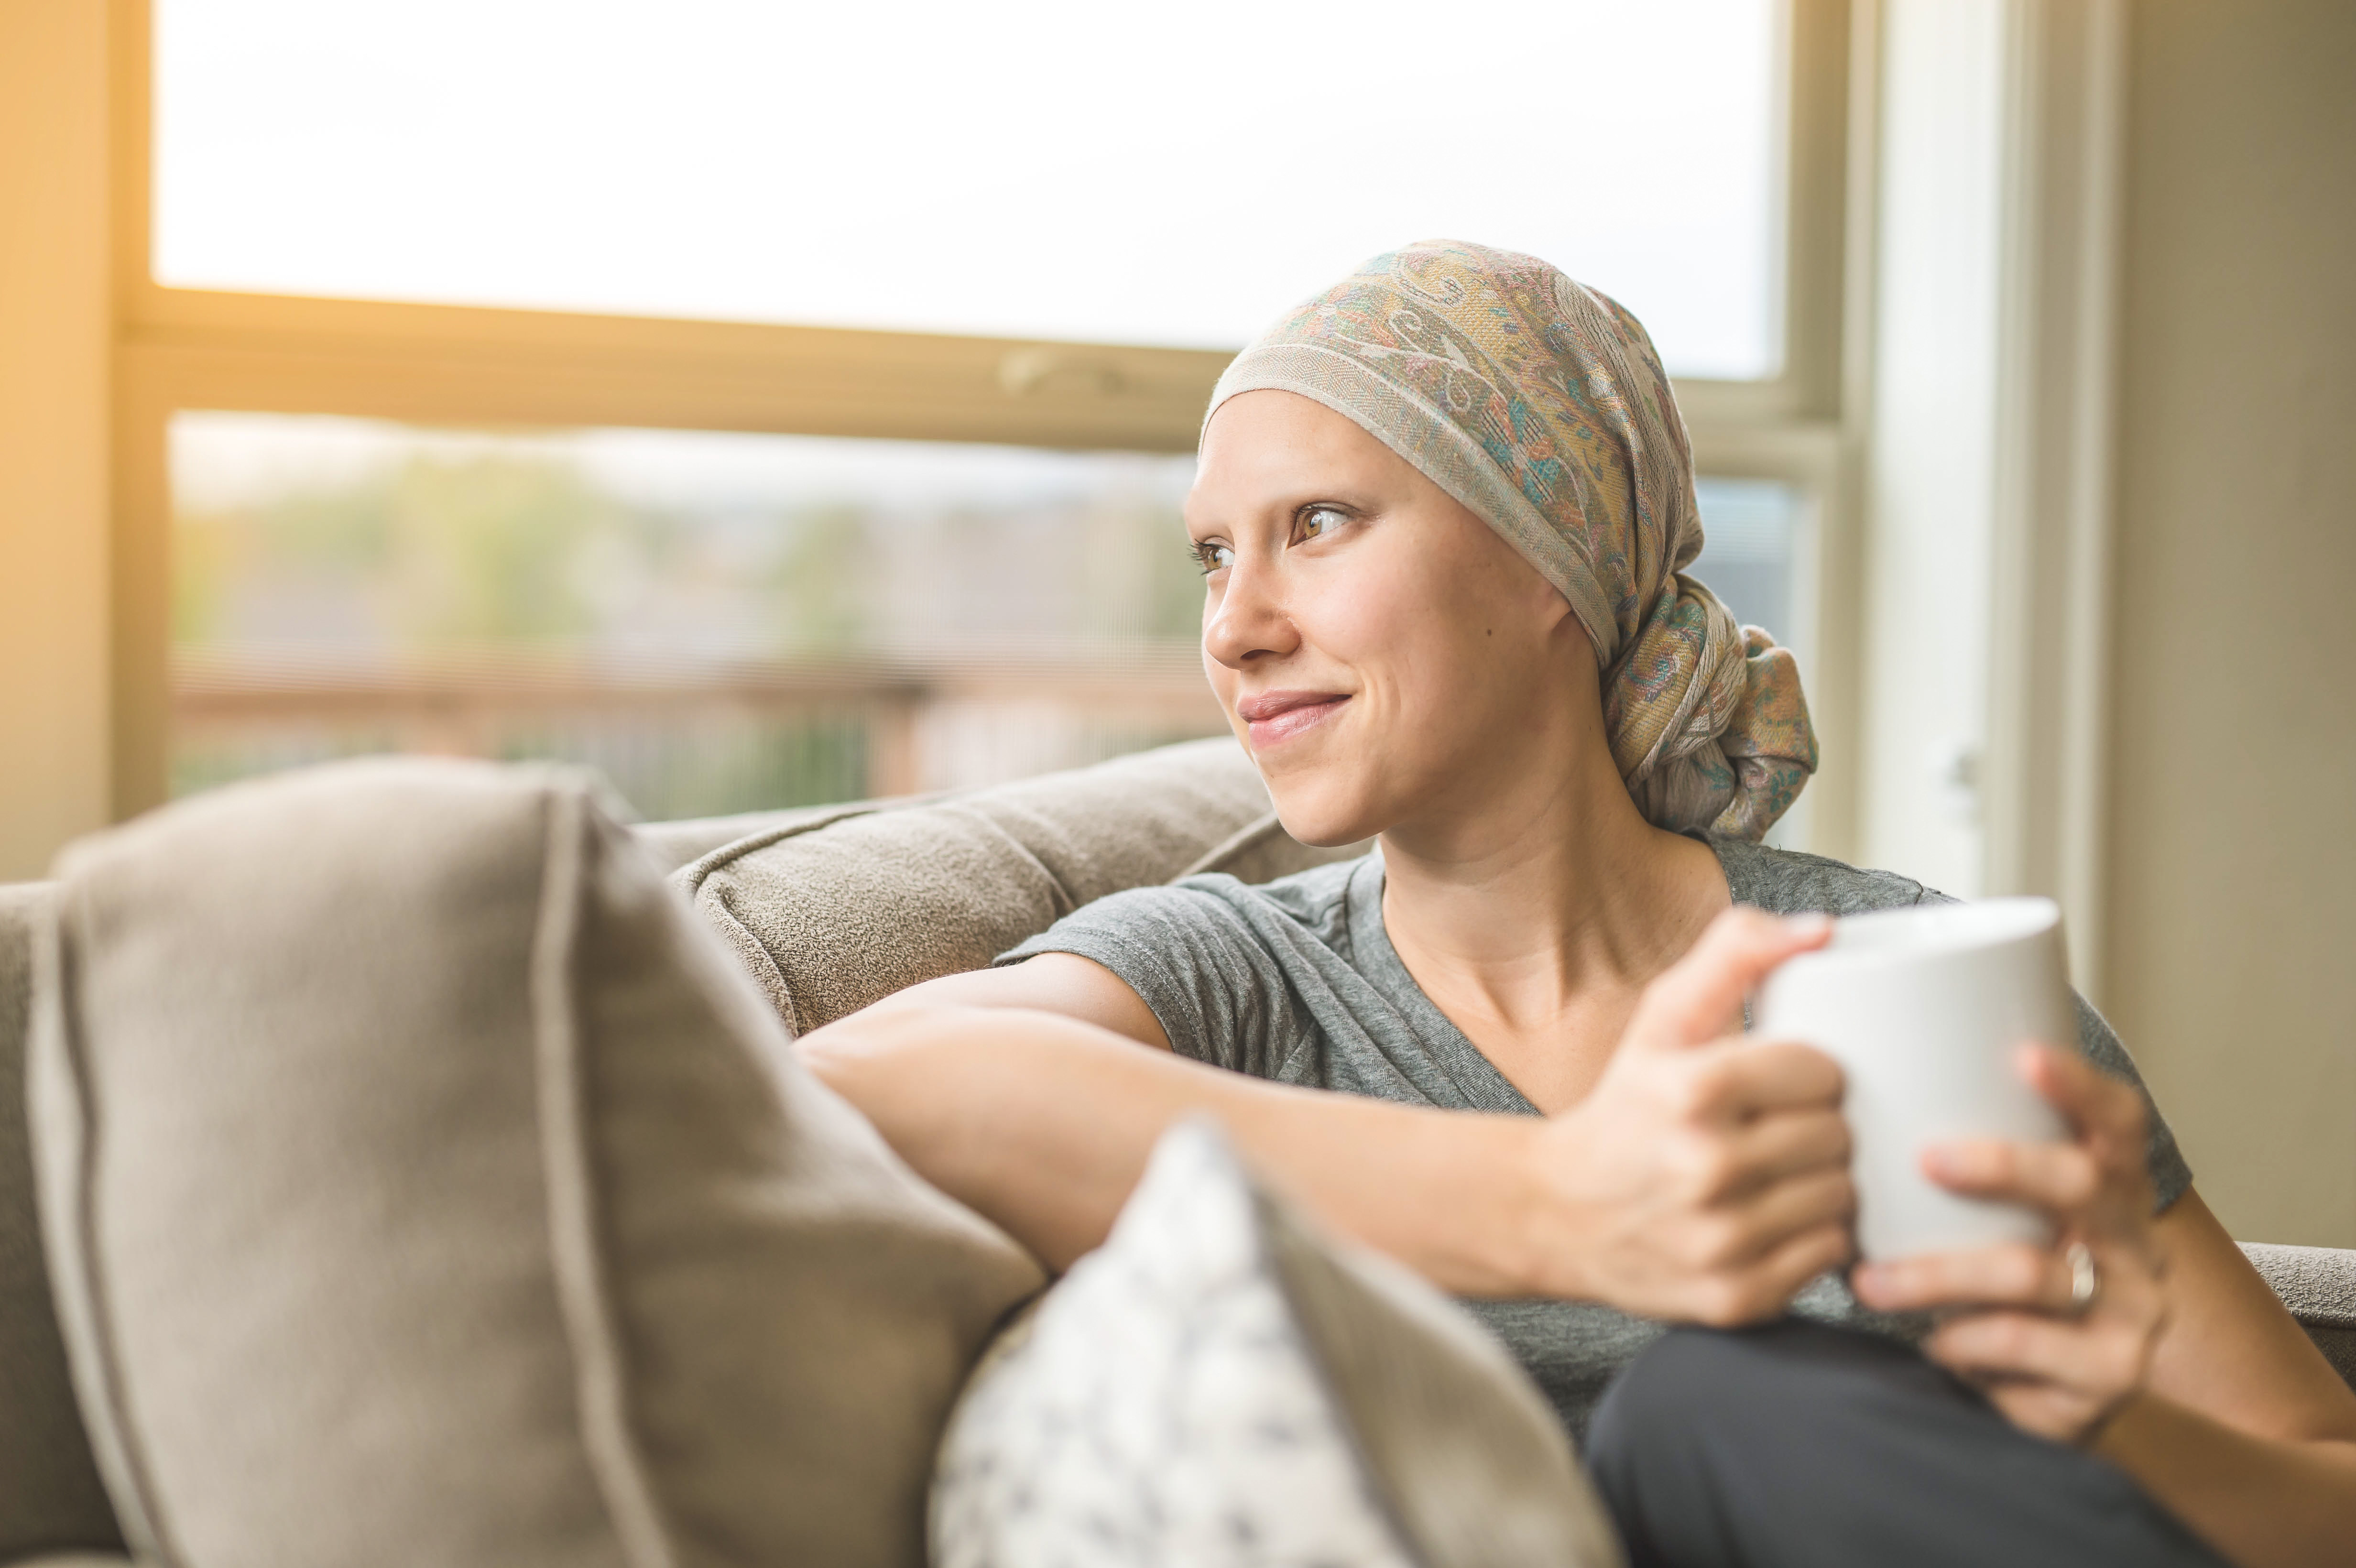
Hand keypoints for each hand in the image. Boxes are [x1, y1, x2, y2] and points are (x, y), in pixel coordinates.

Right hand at [1524, 908, 1856, 1324]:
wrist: (1557, 1213)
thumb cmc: (1625, 1108)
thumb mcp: (1662, 1018)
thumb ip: (1734, 954)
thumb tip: (1821, 931)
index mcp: (1691, 1089)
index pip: (1823, 1071)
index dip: (1812, 1072)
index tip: (1785, 1080)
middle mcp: (1706, 1168)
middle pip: (1838, 1136)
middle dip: (1820, 1126)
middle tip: (1782, 1128)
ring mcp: (1722, 1240)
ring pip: (1842, 1198)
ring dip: (1823, 1182)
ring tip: (1781, 1172)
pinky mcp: (1736, 1297)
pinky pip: (1828, 1257)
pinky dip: (1813, 1238)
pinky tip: (1774, 1218)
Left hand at [1850, 1044, 2168, 1443]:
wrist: (2057, 1389)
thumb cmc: (2006, 1274)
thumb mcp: (2007, 1219)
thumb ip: (1970, 1163)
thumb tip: (1872, 1082)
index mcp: (2114, 1188)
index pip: (2118, 1122)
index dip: (2080, 1086)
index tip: (2024, 1055)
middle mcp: (2135, 1245)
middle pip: (2081, 1184)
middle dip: (2001, 1164)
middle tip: (1925, 1159)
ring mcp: (2130, 1314)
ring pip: (2032, 1273)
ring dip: (1937, 1274)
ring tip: (1869, 1283)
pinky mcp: (2105, 1377)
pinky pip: (2019, 1345)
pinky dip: (1961, 1341)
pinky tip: (1931, 1341)